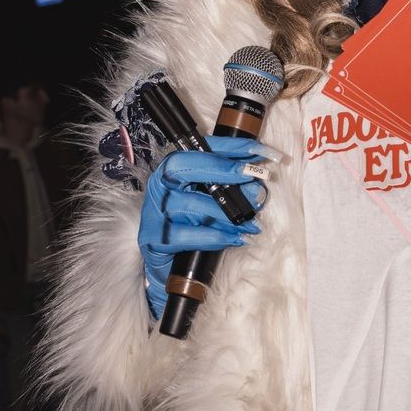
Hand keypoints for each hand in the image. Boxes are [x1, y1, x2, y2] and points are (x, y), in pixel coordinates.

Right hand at [137, 136, 273, 316]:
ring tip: (251, 222)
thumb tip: (256, 184)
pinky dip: (216, 237)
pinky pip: (188, 236)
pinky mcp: (154, 239)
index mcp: (171, 170)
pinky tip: (236, 239)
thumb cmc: (190, 224)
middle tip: (251, 174)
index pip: (197, 150)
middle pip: (183, 168)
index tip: (256, 148)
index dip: (227, 147)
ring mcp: (154, 213)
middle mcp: (159, 186)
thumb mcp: (208, 201)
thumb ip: (228, 189)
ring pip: (191, 205)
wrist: (167, 262)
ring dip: (227, 213)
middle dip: (221, 169)